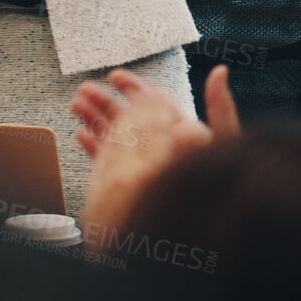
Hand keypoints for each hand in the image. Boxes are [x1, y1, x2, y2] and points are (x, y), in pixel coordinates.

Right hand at [69, 66, 238, 240]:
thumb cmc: (217, 184)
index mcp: (182, 134)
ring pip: (115, 136)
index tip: (115, 77)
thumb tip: (219, 75)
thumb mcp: (222, 142)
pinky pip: (109, 161)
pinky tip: (82, 135)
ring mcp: (143, 166)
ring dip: (95, 119)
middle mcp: (160, 148)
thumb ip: (220, 110)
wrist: (204, 225)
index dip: (133, 88)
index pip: (154, 104)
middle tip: (86, 89)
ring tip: (77, 106)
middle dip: (106, 101)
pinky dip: (94, 147)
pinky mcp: (130, 185)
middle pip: (129, 117)